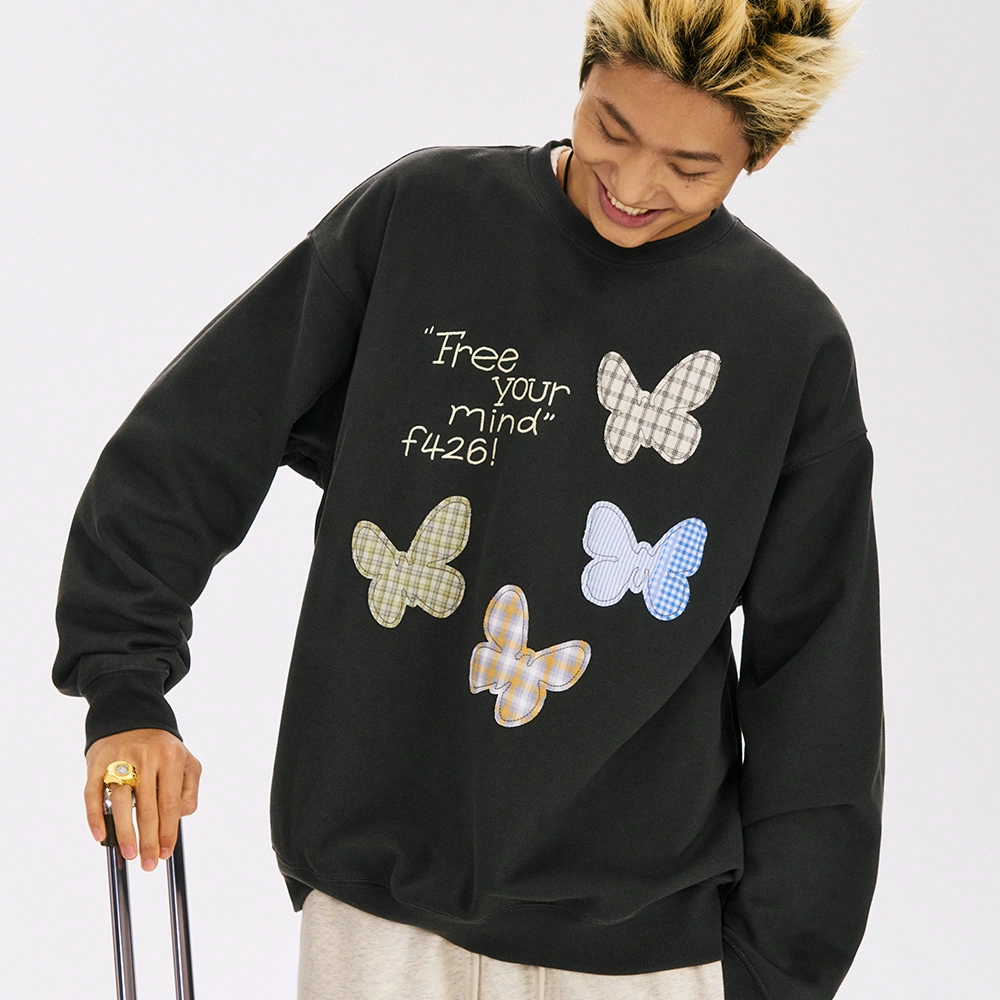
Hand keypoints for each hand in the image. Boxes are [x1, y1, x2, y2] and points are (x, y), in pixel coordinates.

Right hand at [85, 729, 201, 871]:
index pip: (171, 803)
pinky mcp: (97, 762)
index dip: (168, 831)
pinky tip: (101, 836)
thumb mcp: (186, 761)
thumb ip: (189, 790)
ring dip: (124, 832)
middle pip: (147, 806)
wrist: (131, 716)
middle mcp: (147, 756)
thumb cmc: (161, 748)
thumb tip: (178, 818)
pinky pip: (93, 793)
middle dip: (148, 839)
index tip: (165, 854)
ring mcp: (120, 758)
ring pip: (121, 802)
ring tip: (129, 854)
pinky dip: (95, 816)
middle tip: (147, 864)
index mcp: (172, 757)